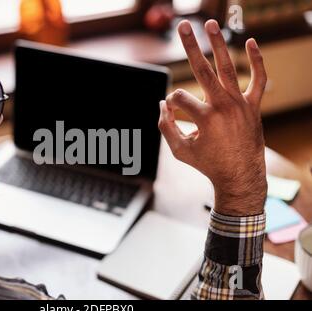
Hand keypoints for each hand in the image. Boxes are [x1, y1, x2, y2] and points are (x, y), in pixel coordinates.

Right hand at [158, 20, 267, 215]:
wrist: (239, 176)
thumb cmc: (207, 164)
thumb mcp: (179, 150)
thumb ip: (165, 126)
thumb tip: (161, 105)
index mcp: (205, 118)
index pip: (178, 98)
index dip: (169, 106)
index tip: (172, 116)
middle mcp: (223, 106)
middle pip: (202, 69)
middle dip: (190, 47)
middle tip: (183, 26)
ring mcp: (240, 104)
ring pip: (228, 67)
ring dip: (218, 44)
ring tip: (210, 24)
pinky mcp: (253, 106)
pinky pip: (259, 79)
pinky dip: (257, 61)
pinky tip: (251, 42)